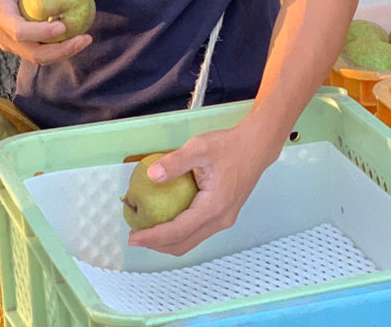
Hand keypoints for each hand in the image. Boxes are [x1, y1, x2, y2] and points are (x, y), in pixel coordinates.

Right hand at [0, 0, 91, 64]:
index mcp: (0, 16)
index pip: (20, 31)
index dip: (41, 33)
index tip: (63, 26)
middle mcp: (3, 34)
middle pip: (32, 53)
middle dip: (60, 51)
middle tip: (84, 38)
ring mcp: (10, 42)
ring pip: (37, 57)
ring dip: (63, 53)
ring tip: (85, 39)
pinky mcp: (18, 45)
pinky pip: (39, 52)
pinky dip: (58, 49)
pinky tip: (76, 38)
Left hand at [127, 118, 279, 255]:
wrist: (258, 145)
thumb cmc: (230, 144)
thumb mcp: (200, 148)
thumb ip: (175, 162)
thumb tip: (151, 176)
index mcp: (214, 207)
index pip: (178, 231)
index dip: (152, 238)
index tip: (132, 237)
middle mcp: (221, 220)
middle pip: (183, 244)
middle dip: (157, 245)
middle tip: (134, 236)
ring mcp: (225, 220)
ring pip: (191, 241)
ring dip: (168, 241)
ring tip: (148, 231)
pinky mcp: (225, 215)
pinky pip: (198, 232)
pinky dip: (179, 233)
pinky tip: (168, 219)